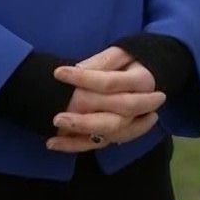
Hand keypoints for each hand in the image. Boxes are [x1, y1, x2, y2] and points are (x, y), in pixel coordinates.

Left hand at [45, 45, 166, 152]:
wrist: (146, 80)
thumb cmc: (130, 63)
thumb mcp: (120, 53)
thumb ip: (102, 61)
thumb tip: (79, 69)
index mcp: (141, 81)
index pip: (111, 83)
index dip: (84, 78)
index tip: (58, 73)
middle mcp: (141, 106)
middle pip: (116, 117)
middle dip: (86, 120)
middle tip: (57, 117)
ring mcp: (131, 123)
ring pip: (109, 133)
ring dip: (81, 133)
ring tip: (56, 127)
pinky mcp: (118, 134)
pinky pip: (99, 144)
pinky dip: (76, 146)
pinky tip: (54, 143)